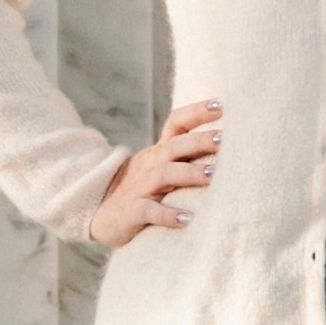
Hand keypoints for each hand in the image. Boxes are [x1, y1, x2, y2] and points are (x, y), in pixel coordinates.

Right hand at [93, 100, 222, 246]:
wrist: (96, 211)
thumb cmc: (141, 189)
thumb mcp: (159, 167)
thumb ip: (186, 158)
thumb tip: (229, 148)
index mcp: (159, 152)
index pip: (177, 123)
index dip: (196, 112)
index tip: (220, 105)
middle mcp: (150, 165)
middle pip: (175, 146)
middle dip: (200, 141)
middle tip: (225, 140)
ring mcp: (140, 187)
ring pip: (164, 174)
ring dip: (189, 173)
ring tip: (213, 175)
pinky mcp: (132, 212)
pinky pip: (150, 211)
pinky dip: (168, 215)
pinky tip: (187, 219)